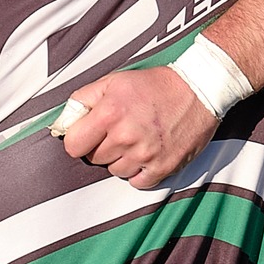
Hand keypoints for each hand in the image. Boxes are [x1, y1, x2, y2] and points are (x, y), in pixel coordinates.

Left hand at [58, 67, 218, 189]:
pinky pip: (137, 182)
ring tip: (135, 139)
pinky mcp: (163, 167)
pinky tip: (146, 153)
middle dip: (102, 146)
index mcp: (109, 113)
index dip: (78, 140)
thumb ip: (84, 100)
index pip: (73, 146)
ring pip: (115, 171)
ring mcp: (145, 154)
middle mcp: (125, 136)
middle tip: (118, 131)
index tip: (87, 135)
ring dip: (121, 159)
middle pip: (95, 159)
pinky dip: (139, 171)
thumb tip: (65, 122)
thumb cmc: (155, 85)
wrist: (199, 89)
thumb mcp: (114, 81)